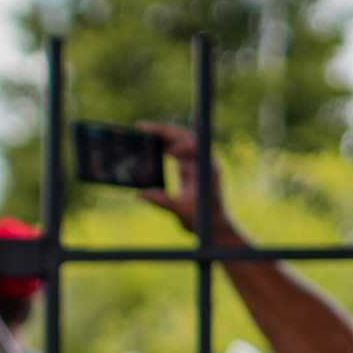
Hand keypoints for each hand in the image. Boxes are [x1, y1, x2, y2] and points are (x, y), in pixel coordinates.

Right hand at [136, 122, 238, 242]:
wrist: (212, 226)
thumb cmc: (203, 219)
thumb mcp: (182, 211)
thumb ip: (162, 201)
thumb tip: (140, 194)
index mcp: (206, 167)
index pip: (195, 145)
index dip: (181, 145)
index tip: (167, 153)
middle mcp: (202, 160)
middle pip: (183, 136)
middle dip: (163, 130)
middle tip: (141, 126)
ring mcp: (195, 162)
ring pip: (178, 140)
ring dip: (161, 135)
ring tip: (141, 131)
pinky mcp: (187, 168)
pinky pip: (174, 150)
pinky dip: (161, 146)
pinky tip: (148, 145)